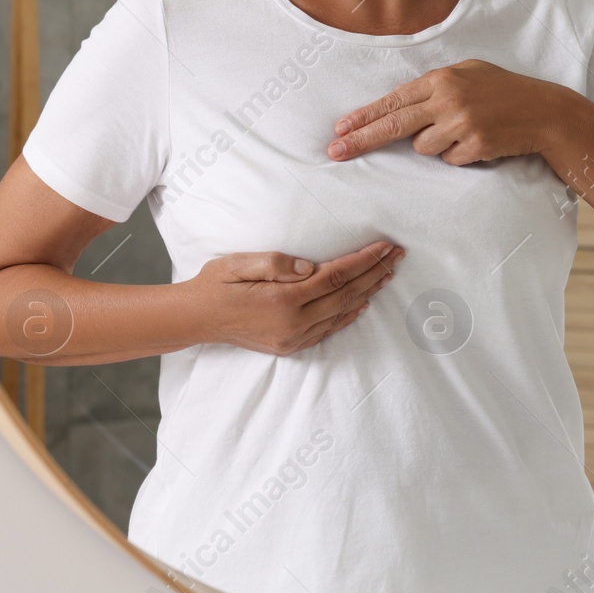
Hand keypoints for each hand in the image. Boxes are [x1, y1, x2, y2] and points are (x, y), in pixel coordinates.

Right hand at [189, 240, 404, 354]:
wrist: (196, 318)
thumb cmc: (216, 284)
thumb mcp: (238, 264)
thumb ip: (275, 264)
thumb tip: (310, 267)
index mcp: (283, 301)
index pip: (335, 277)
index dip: (364, 261)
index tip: (385, 246)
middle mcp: (293, 324)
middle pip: (346, 296)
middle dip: (375, 273)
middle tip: (397, 255)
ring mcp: (292, 339)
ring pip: (341, 313)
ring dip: (368, 292)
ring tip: (388, 274)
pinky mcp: (290, 346)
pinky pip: (328, 330)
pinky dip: (349, 315)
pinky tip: (362, 302)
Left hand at [328, 58, 571, 165]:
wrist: (544, 111)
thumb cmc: (504, 91)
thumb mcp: (469, 73)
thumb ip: (436, 85)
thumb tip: (401, 103)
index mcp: (443, 78)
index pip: (394, 100)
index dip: (365, 116)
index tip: (340, 129)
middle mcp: (448, 100)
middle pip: (394, 125)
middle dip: (361, 140)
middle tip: (335, 152)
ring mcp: (461, 124)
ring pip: (423, 148)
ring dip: (437, 145)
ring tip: (465, 131)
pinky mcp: (474, 146)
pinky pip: (449, 160)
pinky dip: (460, 155)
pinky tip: (480, 141)